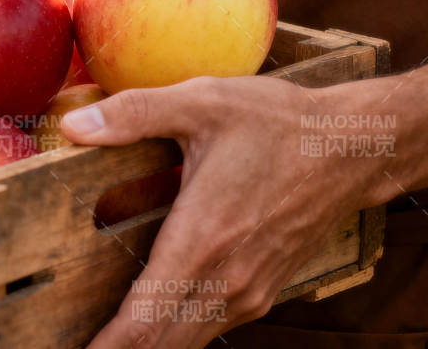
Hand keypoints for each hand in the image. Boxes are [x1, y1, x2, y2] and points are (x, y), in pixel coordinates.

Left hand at [60, 76, 386, 347]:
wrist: (355, 148)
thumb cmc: (278, 123)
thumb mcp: (201, 103)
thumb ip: (134, 114)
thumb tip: (73, 126)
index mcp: (202, 240)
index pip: (143, 320)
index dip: (107, 346)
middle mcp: (226, 279)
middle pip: (160, 344)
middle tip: (75, 345)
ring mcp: (249, 291)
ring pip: (186, 341)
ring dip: (146, 346)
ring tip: (107, 343)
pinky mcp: (263, 291)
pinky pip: (209, 328)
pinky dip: (174, 336)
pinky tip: (150, 328)